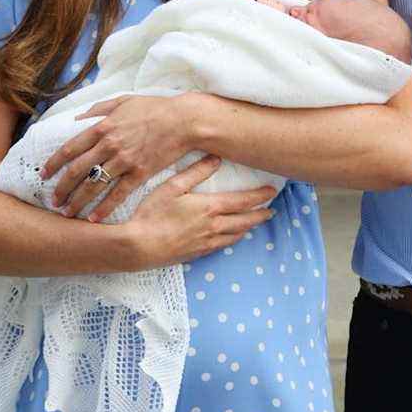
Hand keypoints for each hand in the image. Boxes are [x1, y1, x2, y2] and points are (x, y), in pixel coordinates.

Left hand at [42, 93, 198, 220]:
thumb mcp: (123, 101)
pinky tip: (94, 219)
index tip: (44, 174)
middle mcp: (109, 146)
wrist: (184, 121)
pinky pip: (118, 194)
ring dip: (77, 201)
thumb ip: (99, 109)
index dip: (53, 163)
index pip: (69, 149)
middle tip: (52, 200)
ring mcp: (124, 161)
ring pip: (93, 186)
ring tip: (67, 213)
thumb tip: (78, 117)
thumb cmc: (155, 108)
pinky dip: (104, 208)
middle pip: (76, 171)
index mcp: (103, 127)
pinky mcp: (140, 173)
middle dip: (61, 188)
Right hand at [129, 156, 277, 265]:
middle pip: (245, 220)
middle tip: (271, 210)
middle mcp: (214, 226)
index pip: (243, 200)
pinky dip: (233, 239)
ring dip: (249, 227)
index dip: (260, 196)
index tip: (272, 191)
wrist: (139, 246)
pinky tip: (233, 236)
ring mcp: (207, 242)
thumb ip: (195, 172)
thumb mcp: (172, 187)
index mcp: (210, 207)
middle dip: (260, 214)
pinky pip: (223, 245)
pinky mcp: (199, 253)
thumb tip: (215, 158)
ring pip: (236, 234)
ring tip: (256, 222)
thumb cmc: (152, 214)